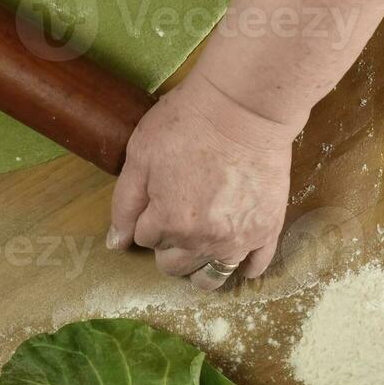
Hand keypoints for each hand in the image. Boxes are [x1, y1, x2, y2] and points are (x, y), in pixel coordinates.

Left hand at [108, 73, 299, 290]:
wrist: (245, 108)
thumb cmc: (188, 124)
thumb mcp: (141, 156)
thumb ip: (125, 205)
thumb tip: (116, 244)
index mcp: (167, 223)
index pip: (146, 240)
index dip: (148, 219)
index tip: (159, 196)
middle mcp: (202, 241)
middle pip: (174, 265)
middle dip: (168, 246)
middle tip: (177, 217)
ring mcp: (238, 240)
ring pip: (210, 277)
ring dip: (199, 268)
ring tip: (200, 247)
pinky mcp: (267, 230)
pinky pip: (255, 266)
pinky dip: (243, 267)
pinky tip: (236, 255)